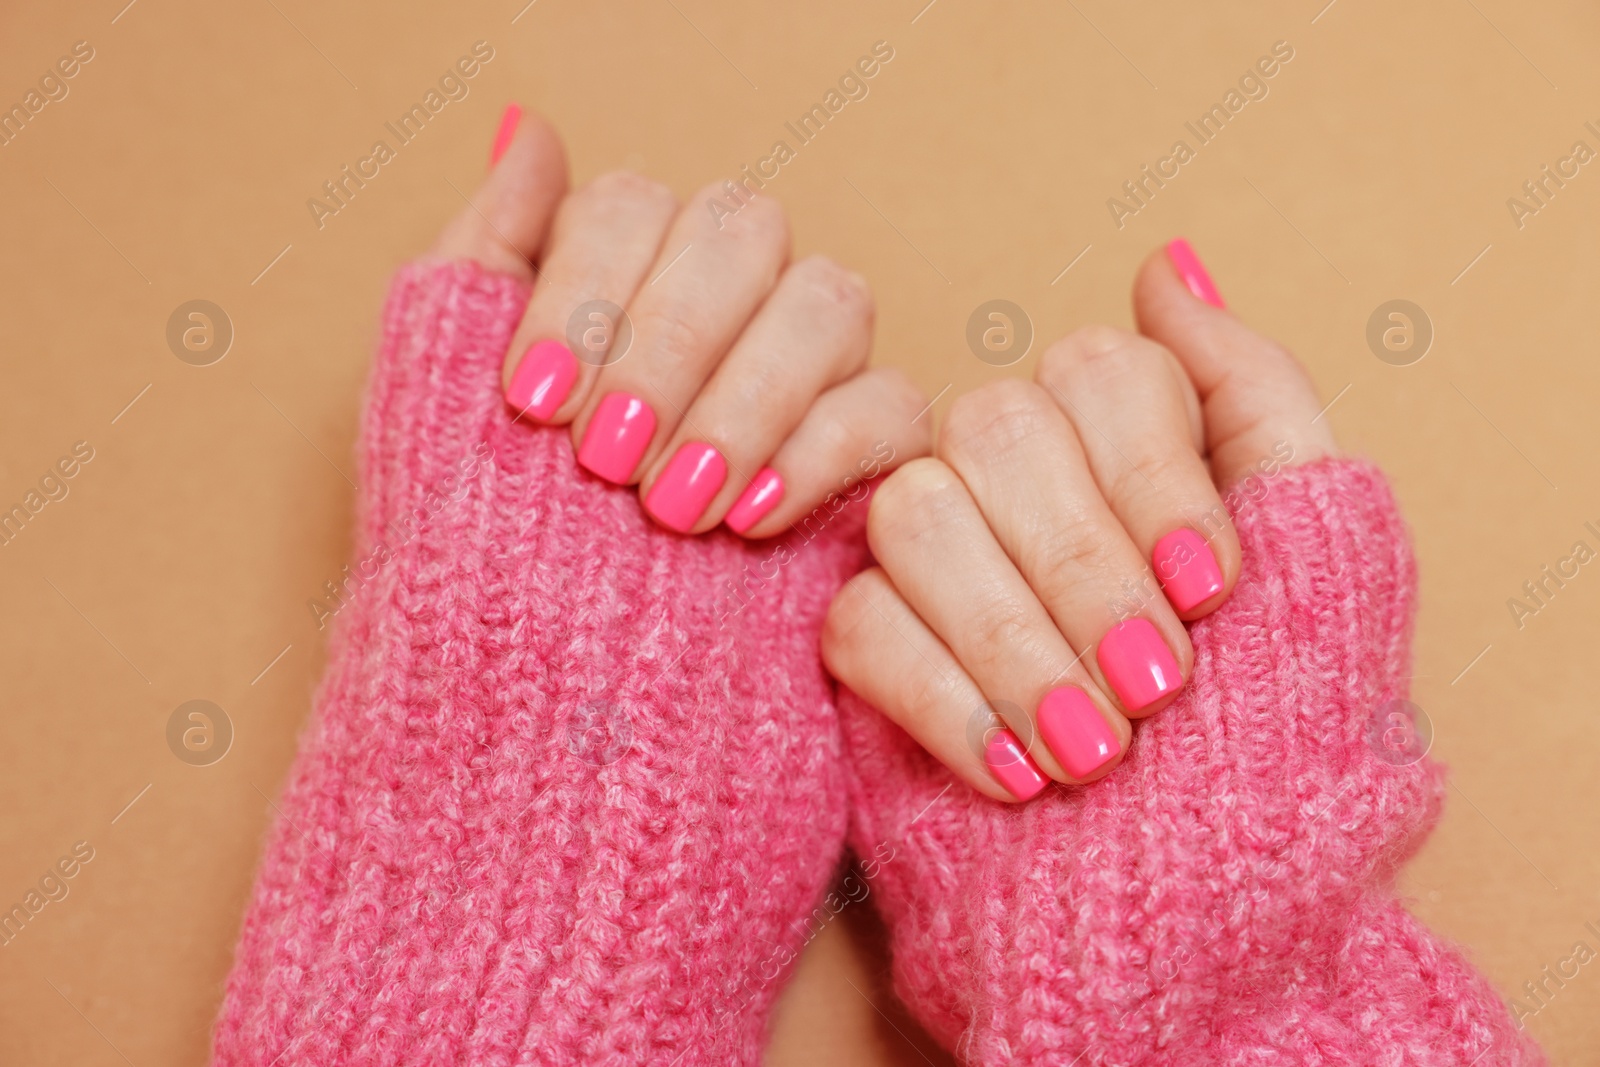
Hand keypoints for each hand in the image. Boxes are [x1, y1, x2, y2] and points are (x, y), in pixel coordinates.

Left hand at [429, 105, 929, 535]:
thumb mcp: (444, 406)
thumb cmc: (490, 553)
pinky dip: (820, 452)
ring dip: (744, 399)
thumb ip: (483, 264)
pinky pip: (891, 407)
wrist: (551, 702)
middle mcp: (724, 304)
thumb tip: (529, 133)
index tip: (534, 404)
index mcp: (624, 277)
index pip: (632, 206)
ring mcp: (805, 373)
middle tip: (606, 460)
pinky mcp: (870, 456)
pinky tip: (749, 518)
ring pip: (828, 301)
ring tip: (674, 505)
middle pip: (742, 230)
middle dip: (667, 346)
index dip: (586, 292)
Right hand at [822, 239, 1337, 799]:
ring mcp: (936, 564)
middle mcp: (1018, 485)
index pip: (1098, 373)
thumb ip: (1252, 397)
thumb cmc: (1276, 746)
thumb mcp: (1322, 558)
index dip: (1149, 474)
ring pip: (915, 515)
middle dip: (1083, 566)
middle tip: (1158, 684)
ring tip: (1097, 749)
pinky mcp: (867, 653)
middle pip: (992, 428)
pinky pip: (859, 625)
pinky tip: (1021, 773)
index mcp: (1122, 448)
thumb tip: (1166, 265)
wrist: (1195, 920)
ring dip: (1016, 640)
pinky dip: (947, 700)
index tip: (1213, 590)